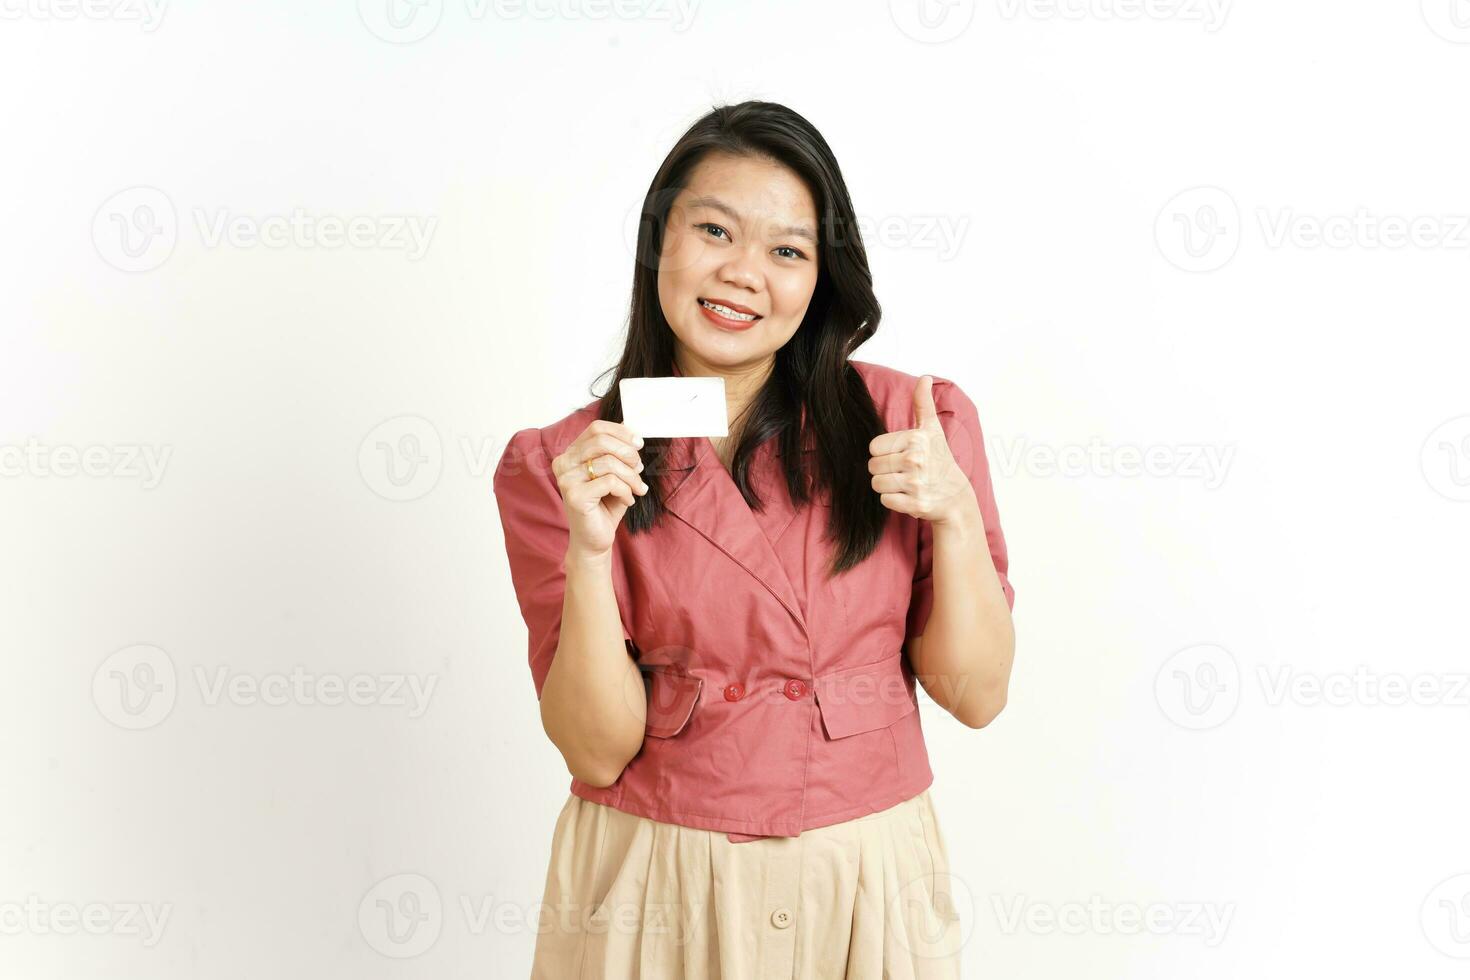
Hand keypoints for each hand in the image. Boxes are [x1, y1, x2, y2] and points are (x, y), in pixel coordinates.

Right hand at [553, 419, 646, 558]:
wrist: (595, 540)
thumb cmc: (605, 506)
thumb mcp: (615, 474)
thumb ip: (620, 455)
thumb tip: (634, 440)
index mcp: (571, 453)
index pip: (596, 428)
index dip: (621, 432)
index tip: (638, 444)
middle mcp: (564, 463)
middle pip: (601, 441)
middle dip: (628, 454)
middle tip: (639, 469)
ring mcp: (566, 479)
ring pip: (609, 462)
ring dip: (631, 477)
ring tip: (637, 489)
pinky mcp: (575, 496)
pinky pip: (610, 482)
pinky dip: (626, 491)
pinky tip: (628, 500)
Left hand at [867, 375, 975, 524]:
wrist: (957, 498)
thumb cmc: (940, 460)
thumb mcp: (932, 430)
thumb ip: (923, 404)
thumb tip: (925, 377)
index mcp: (917, 439)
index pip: (874, 447)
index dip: (884, 453)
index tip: (902, 456)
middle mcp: (916, 459)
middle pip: (872, 466)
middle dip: (885, 470)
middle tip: (905, 472)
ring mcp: (916, 483)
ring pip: (876, 484)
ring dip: (888, 486)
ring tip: (906, 484)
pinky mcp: (915, 505)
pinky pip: (885, 501)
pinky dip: (894, 501)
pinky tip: (909, 497)